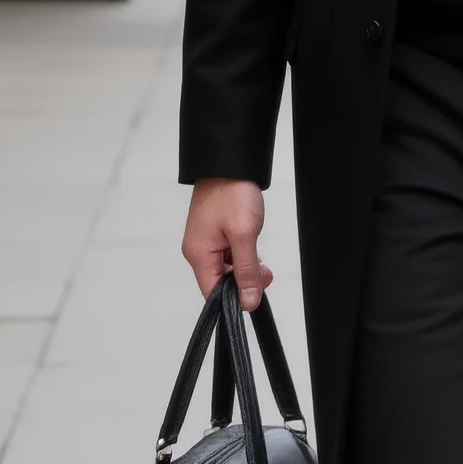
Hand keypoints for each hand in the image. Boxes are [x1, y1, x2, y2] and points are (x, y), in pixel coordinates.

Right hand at [181, 179, 272, 310]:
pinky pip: (226, 253)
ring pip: (225, 267)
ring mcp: (205, 239)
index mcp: (198, 254)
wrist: (230, 161)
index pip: (212, 293)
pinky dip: (241, 254)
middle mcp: (197, 249)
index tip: (254, 296)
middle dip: (243, 281)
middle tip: (264, 274)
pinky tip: (253, 247)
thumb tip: (247, 301)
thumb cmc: (232, 192)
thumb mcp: (244, 234)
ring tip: (261, 260)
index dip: (234, 299)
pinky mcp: (213, 230)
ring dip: (245, 266)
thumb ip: (246, 270)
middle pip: (219, 281)